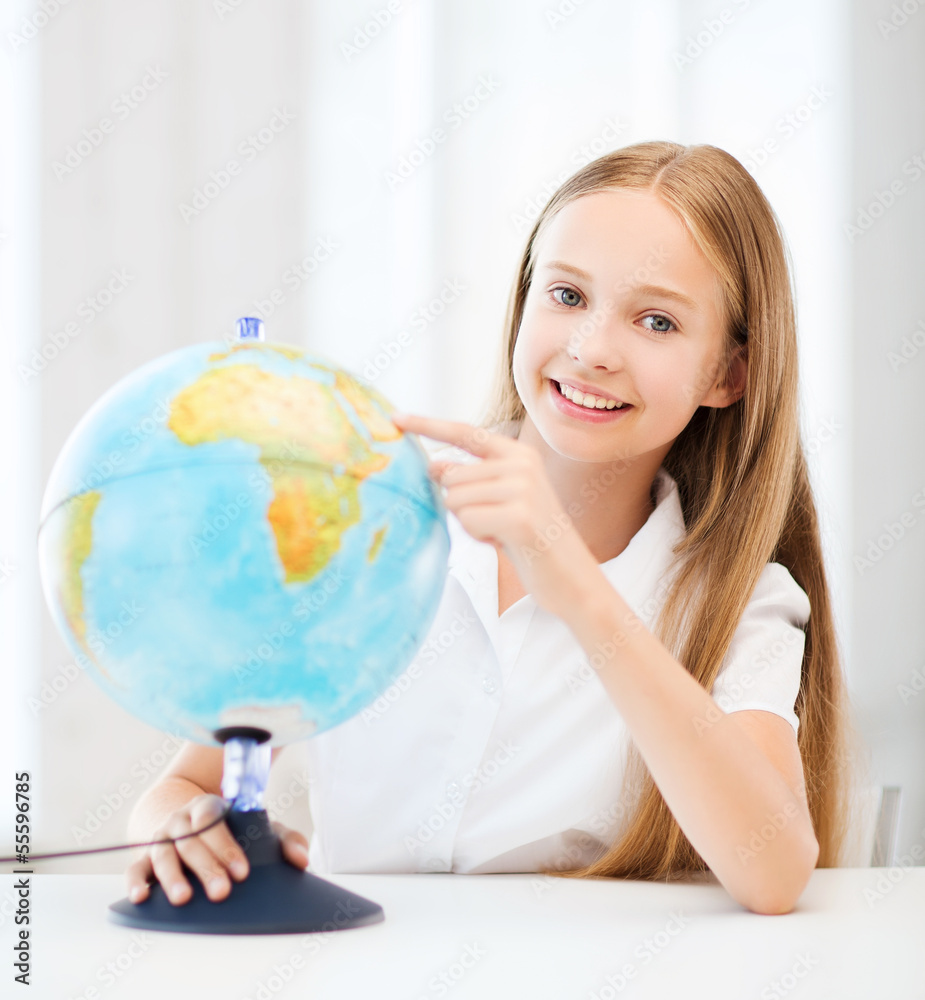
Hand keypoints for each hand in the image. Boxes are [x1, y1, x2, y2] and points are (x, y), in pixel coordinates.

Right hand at [124, 794, 308, 906]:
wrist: (192, 823)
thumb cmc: (232, 831)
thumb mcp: (260, 830)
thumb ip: (284, 839)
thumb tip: (301, 859)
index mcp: (209, 807)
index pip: (214, 820)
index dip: (226, 846)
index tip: (242, 871)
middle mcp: (182, 820)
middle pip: (191, 840)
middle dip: (206, 867)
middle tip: (221, 892)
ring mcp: (161, 839)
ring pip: (163, 854)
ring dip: (173, 876)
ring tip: (184, 898)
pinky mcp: (144, 859)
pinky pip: (134, 868)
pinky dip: (135, 882)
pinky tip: (142, 897)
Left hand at [392, 411, 598, 617]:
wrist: (573, 578)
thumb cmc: (533, 541)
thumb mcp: (502, 502)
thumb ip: (473, 479)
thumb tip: (433, 464)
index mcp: (520, 454)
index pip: (465, 433)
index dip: (428, 425)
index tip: (396, 419)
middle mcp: (523, 464)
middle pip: (451, 477)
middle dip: (461, 506)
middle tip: (495, 524)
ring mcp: (523, 488)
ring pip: (455, 500)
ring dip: (470, 524)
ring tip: (502, 533)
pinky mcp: (518, 516)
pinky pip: (467, 520)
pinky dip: (479, 536)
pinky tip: (505, 542)